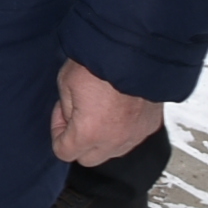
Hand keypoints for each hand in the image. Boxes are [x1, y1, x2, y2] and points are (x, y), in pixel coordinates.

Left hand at [50, 59, 164, 165]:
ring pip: (111, 151)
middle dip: (79, 141)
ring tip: (99, 109)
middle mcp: (113, 141)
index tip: (62, 115)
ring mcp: (134, 136)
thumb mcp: (66, 82)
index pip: (64, 152)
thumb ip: (66, 109)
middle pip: (88, 159)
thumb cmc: (99, 61)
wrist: (135, 49)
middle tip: (77, 114)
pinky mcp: (150, 127)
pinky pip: (131, 138)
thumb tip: (70, 120)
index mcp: (88, 132)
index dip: (57, 132)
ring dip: (101, 138)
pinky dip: (122, 129)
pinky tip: (118, 108)